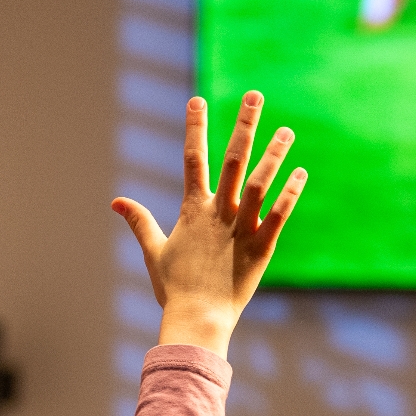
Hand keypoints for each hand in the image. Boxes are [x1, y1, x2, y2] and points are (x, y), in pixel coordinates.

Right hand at [112, 93, 305, 354]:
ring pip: (262, 183)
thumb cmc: (175, 288)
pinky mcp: (263, 247)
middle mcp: (219, 212)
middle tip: (255, 95)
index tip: (196, 99)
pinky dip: (290, 192)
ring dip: (275, 154)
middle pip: (233, 159)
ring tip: (287, 129)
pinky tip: (300, 172)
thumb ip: (139, 221)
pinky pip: (280, 214)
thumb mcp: (154, 251)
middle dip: (244, 125)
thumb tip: (115, 201)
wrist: (198, 319)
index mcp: (193, 210)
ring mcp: (243, 228)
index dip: (194, 127)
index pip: (192, 158)